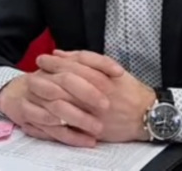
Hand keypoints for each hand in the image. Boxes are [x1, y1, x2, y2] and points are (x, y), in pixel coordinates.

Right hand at [0, 67, 113, 147]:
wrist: (14, 93)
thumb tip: (117, 71)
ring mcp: (33, 96)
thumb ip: (86, 67)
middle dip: (88, 93)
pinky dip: (69, 136)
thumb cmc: (47, 83)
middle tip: (106, 105)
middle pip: (67, 81)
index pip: (79, 59)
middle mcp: (43, 77)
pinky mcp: (26, 115)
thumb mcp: (64, 71)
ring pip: (57, 107)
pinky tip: (85, 140)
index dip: (100, 64)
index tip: (119, 73)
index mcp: (54, 64)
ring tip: (98, 128)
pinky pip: (49, 128)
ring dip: (79, 118)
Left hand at [38, 50, 155, 142]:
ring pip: (64, 102)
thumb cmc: (129, 90)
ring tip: (35, 88)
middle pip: (65, 83)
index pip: (73, 67)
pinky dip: (55, 114)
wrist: (147, 115)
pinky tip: (46, 108)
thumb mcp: (112, 69)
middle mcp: (97, 94)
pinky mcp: (92, 128)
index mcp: (102, 78)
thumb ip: (86, 60)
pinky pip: (69, 122)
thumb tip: (60, 54)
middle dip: (47, 76)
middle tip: (34, 72)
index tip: (43, 59)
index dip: (55, 62)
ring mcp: (93, 112)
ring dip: (47, 95)